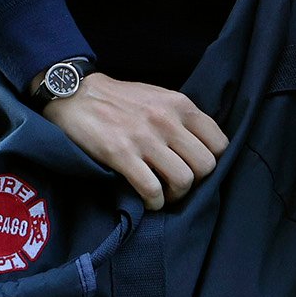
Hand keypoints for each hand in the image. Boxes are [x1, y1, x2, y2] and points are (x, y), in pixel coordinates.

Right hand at [44, 75, 229, 210]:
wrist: (75, 94)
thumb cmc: (118, 99)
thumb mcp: (158, 97)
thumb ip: (181, 117)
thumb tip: (200, 147)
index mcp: (180, 105)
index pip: (220, 143)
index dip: (212, 161)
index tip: (195, 166)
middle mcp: (167, 120)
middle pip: (205, 166)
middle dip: (196, 182)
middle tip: (179, 183)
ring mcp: (145, 138)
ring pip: (183, 181)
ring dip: (175, 195)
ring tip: (163, 193)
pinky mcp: (122, 154)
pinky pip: (152, 190)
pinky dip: (154, 202)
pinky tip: (147, 200)